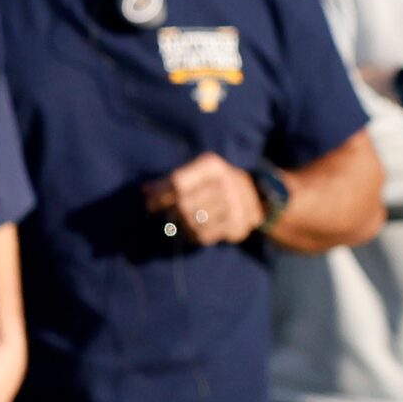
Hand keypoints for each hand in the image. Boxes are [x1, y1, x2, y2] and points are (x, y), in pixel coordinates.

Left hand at [142, 152, 264, 246]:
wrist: (258, 194)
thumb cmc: (215, 182)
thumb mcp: (196, 173)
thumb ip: (170, 181)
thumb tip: (144, 190)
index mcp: (212, 166)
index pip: (178, 183)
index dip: (160, 195)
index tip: (149, 205)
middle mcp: (227, 182)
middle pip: (184, 205)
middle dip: (173, 213)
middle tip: (170, 216)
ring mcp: (236, 205)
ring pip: (193, 222)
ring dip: (184, 226)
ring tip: (184, 223)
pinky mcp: (240, 224)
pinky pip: (205, 235)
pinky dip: (195, 236)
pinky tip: (196, 231)